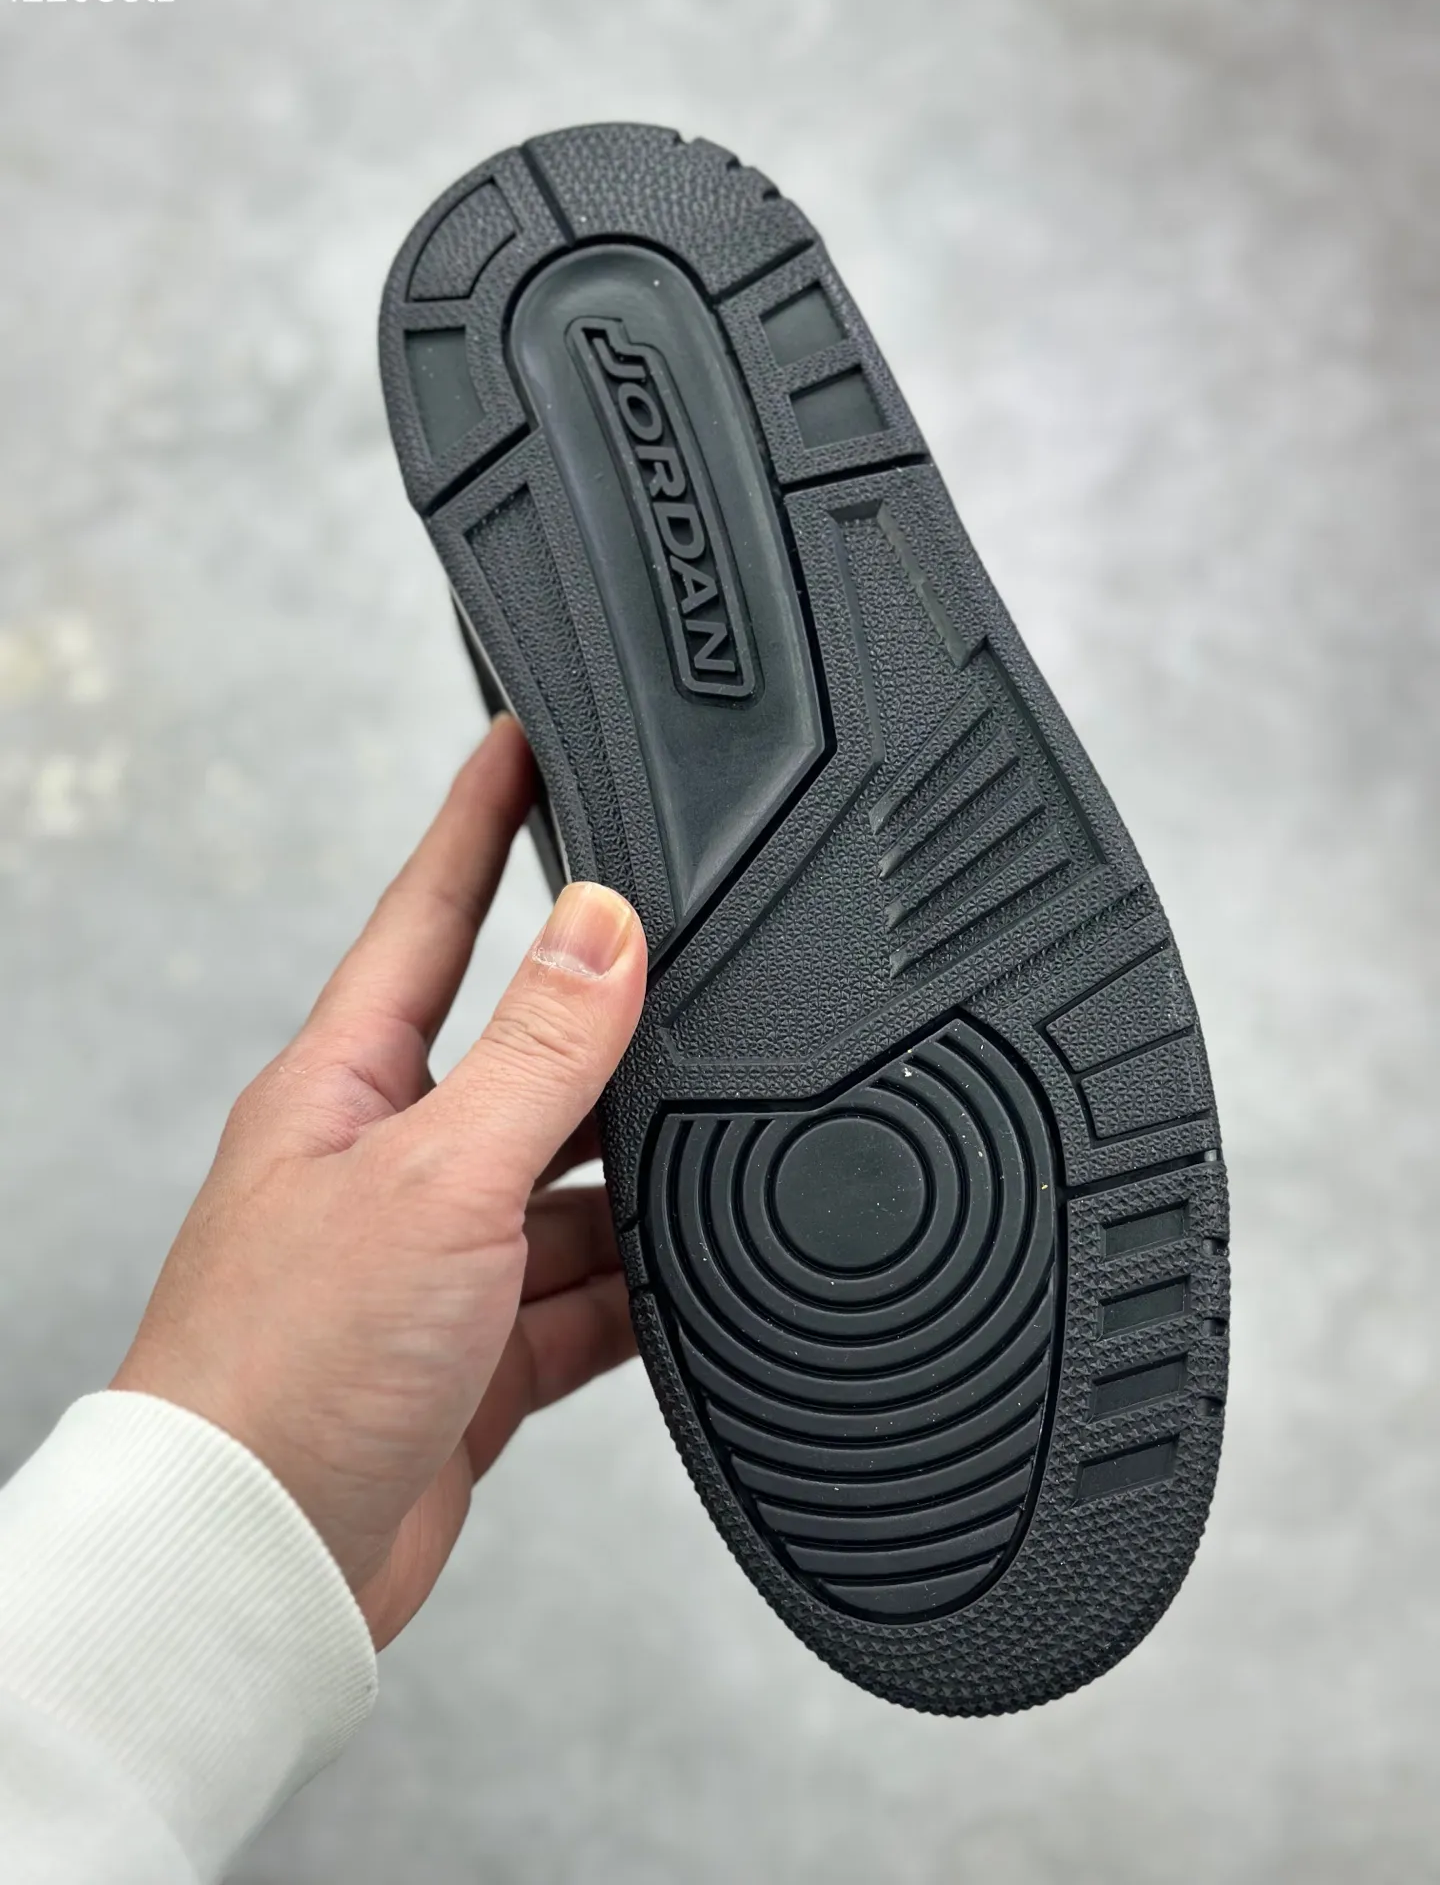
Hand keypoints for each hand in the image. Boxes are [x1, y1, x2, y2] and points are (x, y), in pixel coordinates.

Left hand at [112, 716, 646, 1647]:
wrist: (255, 1566)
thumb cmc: (285, 1367)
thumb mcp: (439, 1179)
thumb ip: (539, 1054)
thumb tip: (606, 926)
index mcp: (347, 1084)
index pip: (429, 912)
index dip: (481, 819)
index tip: (525, 736)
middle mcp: (390, 1159)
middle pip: (527, 1058)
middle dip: (608, 1030)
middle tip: (698, 970)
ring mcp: (435, 1259)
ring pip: (569, 1188)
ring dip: (633, 1187)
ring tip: (713, 1156)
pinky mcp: (474, 1354)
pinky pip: (582, 1298)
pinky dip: (636, 1296)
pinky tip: (688, 1285)